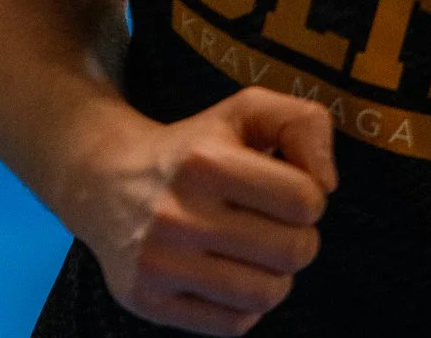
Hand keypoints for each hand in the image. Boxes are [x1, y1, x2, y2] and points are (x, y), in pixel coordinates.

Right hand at [77, 89, 334, 336]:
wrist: (103, 179)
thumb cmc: (191, 149)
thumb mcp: (241, 113)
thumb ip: (300, 121)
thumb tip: (326, 182)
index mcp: (204, 159)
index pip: (304, 199)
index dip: (307, 195)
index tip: (282, 189)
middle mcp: (178, 212)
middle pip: (293, 252)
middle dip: (296, 238)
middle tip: (271, 224)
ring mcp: (160, 262)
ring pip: (267, 295)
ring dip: (273, 275)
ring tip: (251, 252)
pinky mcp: (148, 300)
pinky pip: (232, 324)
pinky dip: (242, 305)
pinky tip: (224, 274)